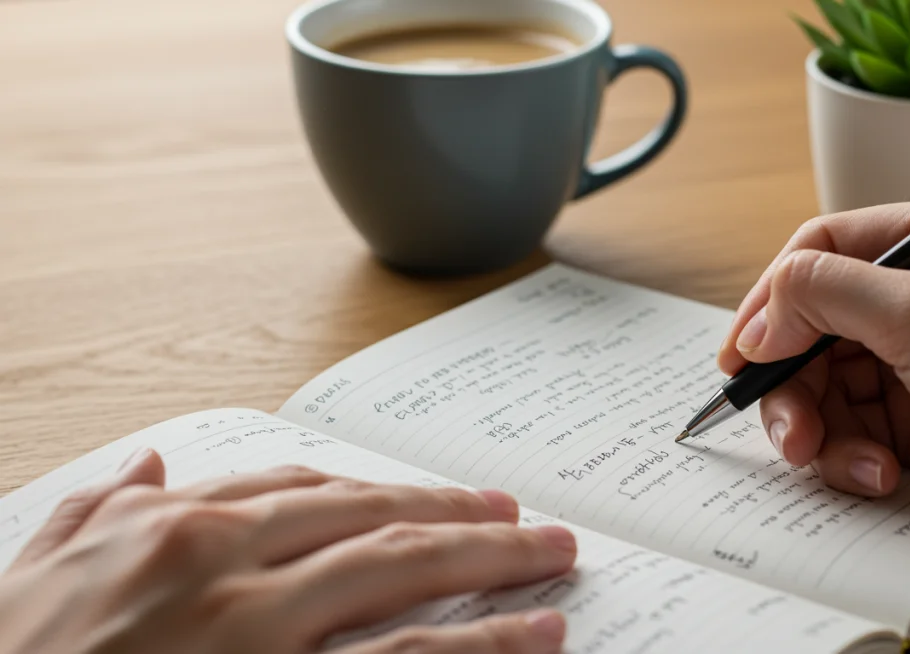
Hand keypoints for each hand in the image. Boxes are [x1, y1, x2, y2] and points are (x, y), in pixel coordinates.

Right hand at [0, 450, 575, 653]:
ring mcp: (260, 637)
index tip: (440, 498)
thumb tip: (148, 465)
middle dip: (464, 518)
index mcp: (175, 531)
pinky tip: (533, 638)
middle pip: (379, 525)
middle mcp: (228, 570)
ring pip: (407, 584)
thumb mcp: (35, 578)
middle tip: (528, 520)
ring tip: (555, 565)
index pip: (310, 490)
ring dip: (495, 568)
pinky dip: (479, 647)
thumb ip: (96, 514)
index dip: (389, 491)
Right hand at [718, 199, 909, 578]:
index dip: (776, 297)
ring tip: (823, 459)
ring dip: (816, 425)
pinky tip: (879, 477)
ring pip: (829, 383)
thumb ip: (828, 294)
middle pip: (819, 324)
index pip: (830, 248)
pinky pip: (857, 430)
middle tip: (784, 426)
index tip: (743, 351)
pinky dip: (852, 456)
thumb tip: (760, 318)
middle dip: (792, 378)